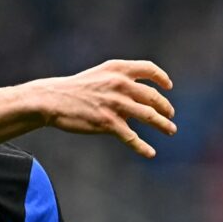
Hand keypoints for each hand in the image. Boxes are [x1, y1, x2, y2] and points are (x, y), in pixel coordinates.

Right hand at [37, 59, 175, 157]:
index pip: (149, 69)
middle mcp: (119, 84)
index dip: (162, 78)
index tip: (168, 87)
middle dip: (165, 108)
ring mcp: (115, 104)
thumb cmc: (74, 89)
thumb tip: (140, 97)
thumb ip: (119, 81)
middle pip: (153, 97)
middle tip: (169, 115)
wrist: (52, 100)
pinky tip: (150, 153)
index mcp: (117, 69)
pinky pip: (132, 138)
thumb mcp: (98, 75)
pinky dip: (143, 147)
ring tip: (170, 130)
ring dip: (163, 125)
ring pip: (149, 116)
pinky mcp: (108, 123)